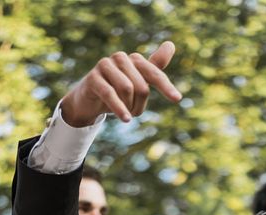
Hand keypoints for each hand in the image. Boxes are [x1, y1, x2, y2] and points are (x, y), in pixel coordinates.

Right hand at [61, 41, 181, 126]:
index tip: (177, 99)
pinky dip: (120, 108)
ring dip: (129, 108)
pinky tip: (126, 119)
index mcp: (134, 59)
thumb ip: (154, 67)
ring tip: (126, 115)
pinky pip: (110, 94)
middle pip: (141, 87)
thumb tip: (170, 44)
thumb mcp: (137, 81)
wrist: (88, 100)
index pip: (154, 73)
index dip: (166, 87)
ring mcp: (105, 65)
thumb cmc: (116, 90)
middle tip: (134, 113)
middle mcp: (120, 58)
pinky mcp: (93, 77)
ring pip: (127, 89)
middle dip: (140, 105)